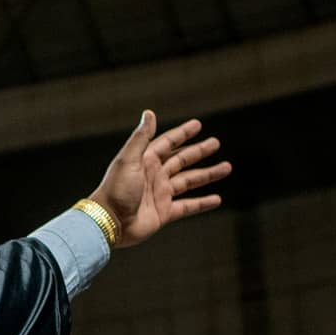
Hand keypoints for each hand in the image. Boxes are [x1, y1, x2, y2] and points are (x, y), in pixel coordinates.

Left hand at [87, 112, 229, 249]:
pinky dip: (202, 203)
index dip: (183, 134)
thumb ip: (141, 137)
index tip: (198, 125)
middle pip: (182, 160)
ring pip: (189, 181)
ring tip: (226, 168)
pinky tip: (217, 199)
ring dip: (207, 175)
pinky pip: (188, 206)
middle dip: (199, 151)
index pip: (168, 143)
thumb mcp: (128, 159)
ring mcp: (160, 194)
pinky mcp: (164, 212)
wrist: (110, 221)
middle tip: (216, 143)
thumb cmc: (116, 189)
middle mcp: (155, 175)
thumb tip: (149, 113)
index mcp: (146, 160)